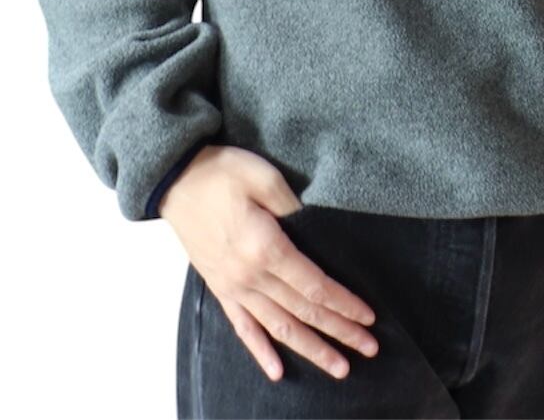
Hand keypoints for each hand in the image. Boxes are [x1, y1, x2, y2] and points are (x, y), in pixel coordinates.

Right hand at [160, 145, 378, 381]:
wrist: (174, 180)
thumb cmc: (221, 172)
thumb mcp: (264, 177)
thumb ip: (293, 207)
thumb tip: (316, 230)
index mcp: (266, 247)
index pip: (314, 286)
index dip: (343, 304)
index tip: (369, 316)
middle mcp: (250, 276)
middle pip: (303, 311)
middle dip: (339, 331)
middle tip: (369, 348)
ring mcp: (233, 286)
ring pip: (278, 327)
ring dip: (310, 349)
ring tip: (337, 366)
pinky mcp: (219, 288)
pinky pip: (243, 328)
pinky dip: (260, 352)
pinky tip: (277, 371)